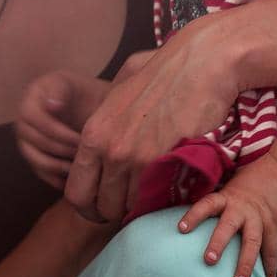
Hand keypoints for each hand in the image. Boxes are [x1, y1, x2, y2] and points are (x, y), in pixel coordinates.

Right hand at [17, 71, 109, 188]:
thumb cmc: (82, 92)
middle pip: (34, 141)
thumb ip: (60, 92)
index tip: (80, 138)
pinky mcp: (35, 157)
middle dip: (62, 149)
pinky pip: (40, 172)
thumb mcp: (73, 83)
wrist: (89, 104)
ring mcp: (27, 141)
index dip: (55, 131)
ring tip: (82, 167)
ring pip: (35, 159)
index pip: (32, 118)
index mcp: (30, 100)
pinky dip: (56, 178)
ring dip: (59, 166)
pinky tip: (75, 179)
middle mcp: (23, 121)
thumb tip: (51, 106)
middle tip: (85, 154)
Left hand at [66, 12, 246, 222]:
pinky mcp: (167, 162)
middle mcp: (109, 150)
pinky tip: (172, 189)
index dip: (90, 207)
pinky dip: (164, 202)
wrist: (201, 64)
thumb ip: (105, 122)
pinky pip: (159, 200)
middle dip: (115, 213)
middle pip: (102, 207)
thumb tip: (98, 143)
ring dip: (142, 208)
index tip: (105, 207)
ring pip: (131, 207)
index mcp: (92, 134)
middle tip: (132, 207)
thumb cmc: (163, 73)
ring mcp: (137, 158)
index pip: (75, 193)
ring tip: (154, 195)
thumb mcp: (118, 91)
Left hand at [176, 153, 276, 276]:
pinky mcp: (275, 228)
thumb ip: (216, 201)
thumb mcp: (230, 186)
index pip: (206, 205)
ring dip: (245, 265)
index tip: (181, 229)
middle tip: (208, 261)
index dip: (193, 216)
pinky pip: (271, 251)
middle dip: (218, 243)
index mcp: (226, 197)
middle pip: (228, 226)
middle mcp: (241, 209)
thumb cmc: (251, 181)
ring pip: (252, 243)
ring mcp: (259, 219)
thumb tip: (190, 219)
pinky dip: (269, 269)